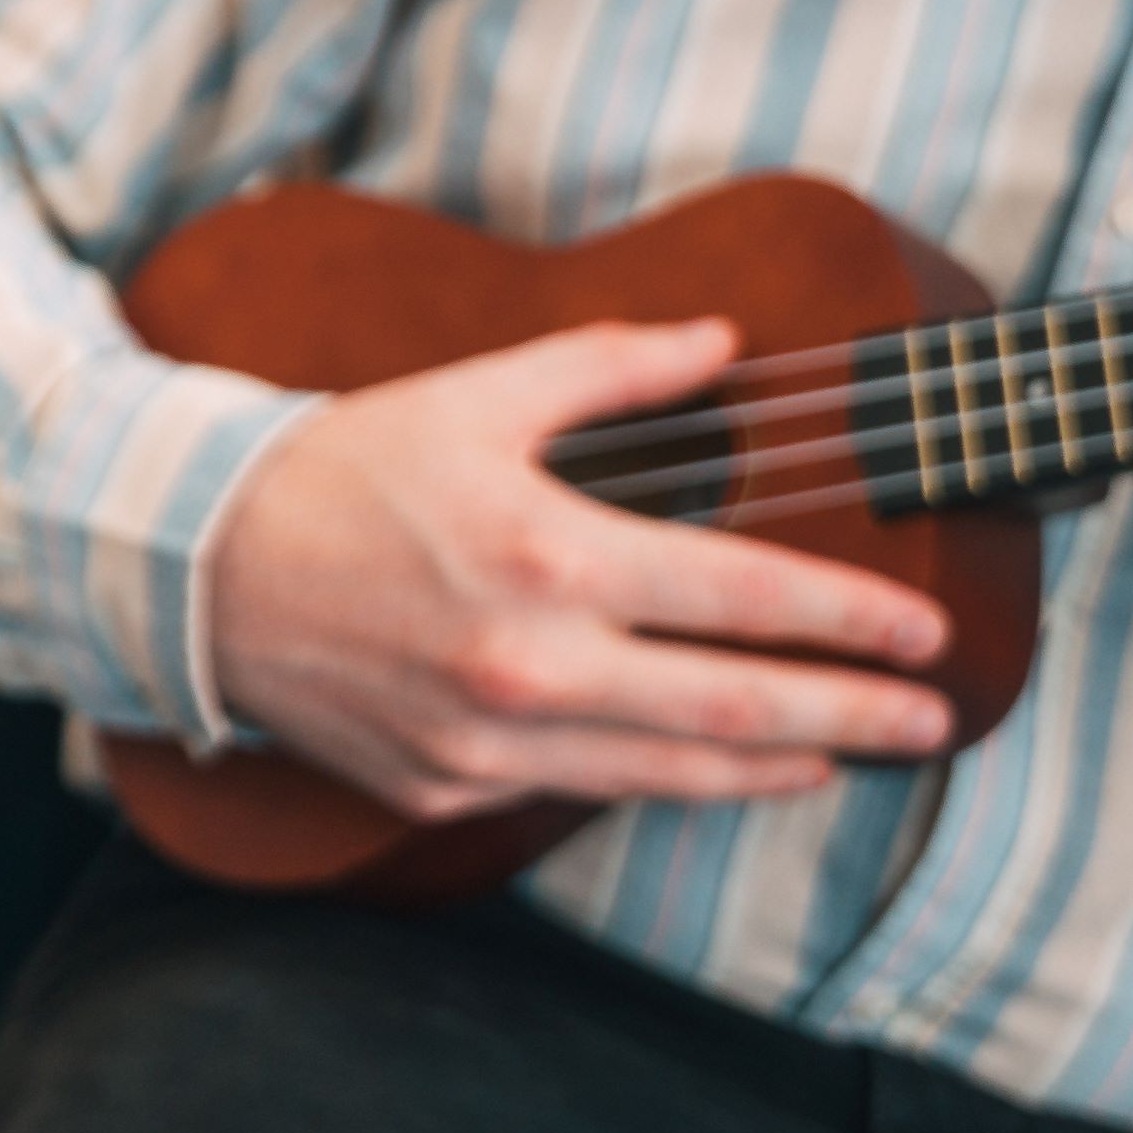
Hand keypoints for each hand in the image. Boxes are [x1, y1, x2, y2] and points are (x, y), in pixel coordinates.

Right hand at [204, 317, 962, 818]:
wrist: (198, 567)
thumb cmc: (342, 468)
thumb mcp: (476, 394)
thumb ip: (610, 366)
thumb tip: (721, 343)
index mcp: (549, 556)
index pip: (744, 600)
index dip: (850, 620)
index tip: (925, 633)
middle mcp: (530, 664)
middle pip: (737, 710)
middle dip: (854, 719)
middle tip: (934, 723)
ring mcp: (490, 741)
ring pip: (673, 773)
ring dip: (777, 768)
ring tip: (844, 757)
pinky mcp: (449, 786)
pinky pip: (585, 789)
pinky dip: (663, 778)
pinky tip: (711, 763)